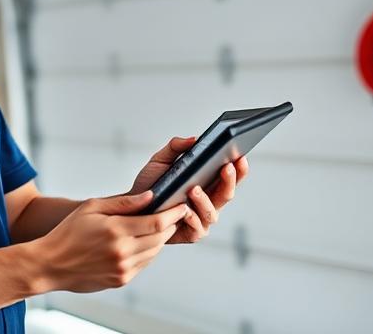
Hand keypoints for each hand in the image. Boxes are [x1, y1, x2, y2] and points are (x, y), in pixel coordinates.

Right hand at [34, 191, 188, 292]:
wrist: (51, 264)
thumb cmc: (68, 232)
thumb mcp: (92, 208)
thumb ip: (123, 203)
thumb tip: (150, 196)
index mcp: (115, 231)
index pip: (156, 223)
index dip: (173, 214)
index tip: (181, 206)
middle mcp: (122, 252)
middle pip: (160, 238)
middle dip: (170, 225)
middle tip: (174, 213)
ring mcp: (122, 269)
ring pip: (154, 252)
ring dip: (161, 239)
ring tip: (159, 226)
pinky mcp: (121, 280)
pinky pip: (144, 264)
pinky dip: (149, 252)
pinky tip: (143, 241)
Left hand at [128, 136, 248, 243]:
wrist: (132, 208)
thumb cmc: (150, 185)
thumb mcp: (161, 160)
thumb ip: (176, 147)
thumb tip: (194, 139)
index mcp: (207, 183)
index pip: (230, 176)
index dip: (239, 168)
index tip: (240, 156)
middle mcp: (208, 202)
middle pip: (228, 193)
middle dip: (230, 180)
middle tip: (226, 167)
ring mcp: (201, 219)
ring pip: (213, 212)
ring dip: (205, 200)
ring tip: (194, 189)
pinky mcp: (190, 234)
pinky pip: (197, 228)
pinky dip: (192, 219)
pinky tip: (184, 210)